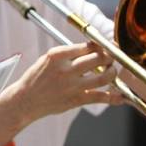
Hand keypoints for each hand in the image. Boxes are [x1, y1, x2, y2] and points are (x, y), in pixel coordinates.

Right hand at [4, 42, 123, 126]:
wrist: (25, 100)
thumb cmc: (35, 79)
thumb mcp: (47, 60)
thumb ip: (67, 54)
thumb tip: (91, 49)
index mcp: (57, 56)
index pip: (87, 46)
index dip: (100, 45)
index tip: (106, 45)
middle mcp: (66, 69)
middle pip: (98, 58)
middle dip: (109, 56)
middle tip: (110, 57)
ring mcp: (72, 86)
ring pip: (104, 76)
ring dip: (112, 72)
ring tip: (111, 71)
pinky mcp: (76, 100)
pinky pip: (101, 97)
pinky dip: (114, 97)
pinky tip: (121, 96)